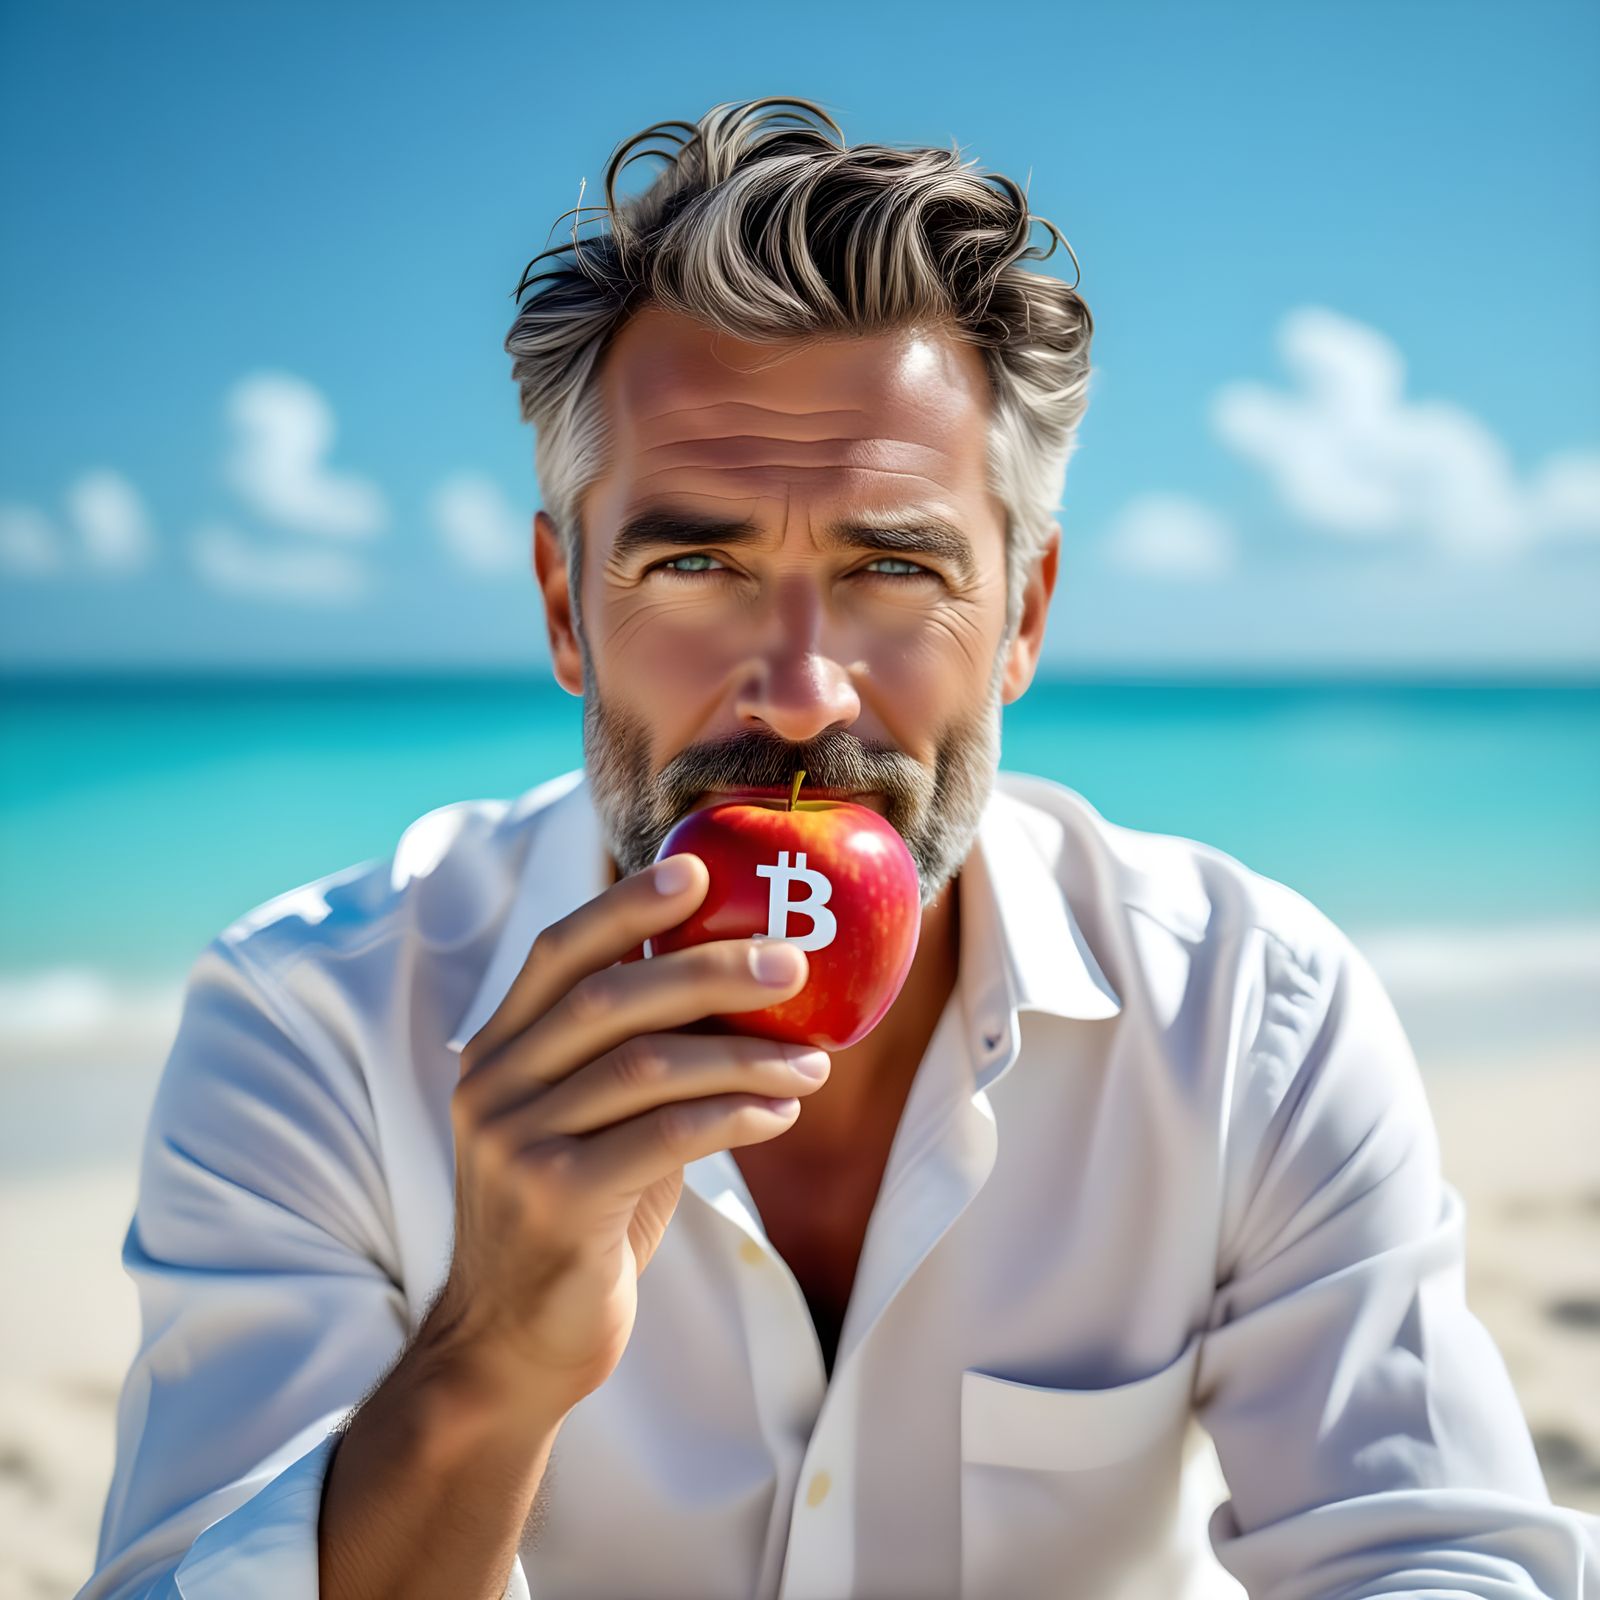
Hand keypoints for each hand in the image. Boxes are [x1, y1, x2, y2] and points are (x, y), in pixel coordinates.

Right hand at [426, 852, 829, 1412]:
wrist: (511, 1345)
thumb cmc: (575, 1218)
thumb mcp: (589, 1123)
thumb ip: (629, 1055)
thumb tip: (731, 980)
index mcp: (498, 1051)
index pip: (559, 953)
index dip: (626, 905)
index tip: (699, 872)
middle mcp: (494, 1086)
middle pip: (610, 996)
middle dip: (711, 969)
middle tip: (793, 964)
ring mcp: (515, 1144)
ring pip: (647, 1065)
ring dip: (746, 1054)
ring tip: (814, 1061)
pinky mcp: (555, 1202)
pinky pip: (664, 1135)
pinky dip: (734, 1115)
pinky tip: (781, 1112)